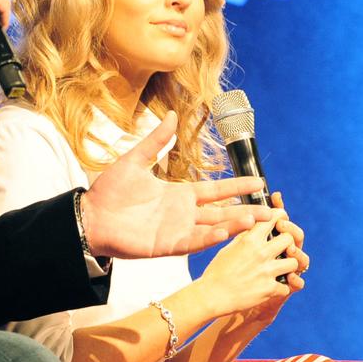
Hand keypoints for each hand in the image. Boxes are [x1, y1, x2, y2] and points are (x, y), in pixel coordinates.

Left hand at [82, 112, 275, 257]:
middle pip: (223, 212)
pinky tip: (225, 233)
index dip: (237, 186)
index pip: (216, 191)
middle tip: (273, 211)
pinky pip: (192, 242)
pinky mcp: (165, 245)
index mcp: (179, 194)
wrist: (89, 216)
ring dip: (234, 224)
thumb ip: (157, 140)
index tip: (259, 183)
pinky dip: (209, 239)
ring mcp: (176, 230)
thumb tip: (173, 116)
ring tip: (257, 220)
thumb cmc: (109, 191)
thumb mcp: (135, 159)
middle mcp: (183, 213)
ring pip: (213, 228)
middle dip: (247, 211)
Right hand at [194, 218, 298, 316]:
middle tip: (283, 247)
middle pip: (290, 238)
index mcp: (250, 239)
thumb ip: (245, 237)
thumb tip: (255, 227)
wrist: (212, 296)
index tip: (281, 220)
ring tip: (281, 268)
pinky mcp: (270, 289)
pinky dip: (281, 287)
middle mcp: (261, 253)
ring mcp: (267, 272)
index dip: (281, 216)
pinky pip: (287, 286)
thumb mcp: (228, 248)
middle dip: (288, 242)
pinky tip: (273, 287)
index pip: (274, 218)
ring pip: (295, 262)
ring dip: (289, 265)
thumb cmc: (217, 271)